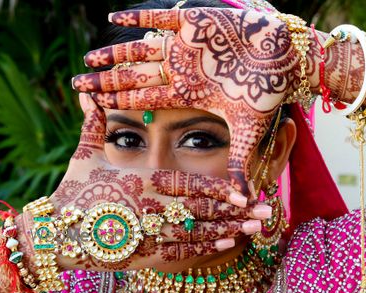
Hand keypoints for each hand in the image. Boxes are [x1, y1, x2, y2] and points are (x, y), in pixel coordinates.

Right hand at [25, 93, 269, 271]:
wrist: (56, 233)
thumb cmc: (72, 190)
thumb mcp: (84, 154)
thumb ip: (94, 123)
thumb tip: (87, 93)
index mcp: (142, 181)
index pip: (188, 185)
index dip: (217, 189)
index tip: (242, 191)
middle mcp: (151, 208)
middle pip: (201, 210)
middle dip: (234, 211)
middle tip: (264, 211)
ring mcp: (150, 234)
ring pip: (197, 232)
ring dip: (228, 230)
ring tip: (254, 229)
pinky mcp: (144, 254)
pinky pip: (181, 252)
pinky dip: (205, 248)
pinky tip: (226, 245)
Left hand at [72, 8, 302, 193]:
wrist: (288, 57)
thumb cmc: (269, 92)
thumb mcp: (249, 129)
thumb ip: (239, 160)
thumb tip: (246, 201)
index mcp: (187, 93)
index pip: (144, 100)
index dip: (118, 103)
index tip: (93, 106)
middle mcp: (181, 70)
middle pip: (134, 77)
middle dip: (105, 81)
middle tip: (77, 83)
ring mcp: (185, 46)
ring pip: (140, 49)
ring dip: (114, 54)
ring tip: (88, 58)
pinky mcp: (196, 20)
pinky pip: (161, 17)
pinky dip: (137, 17)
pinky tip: (113, 18)